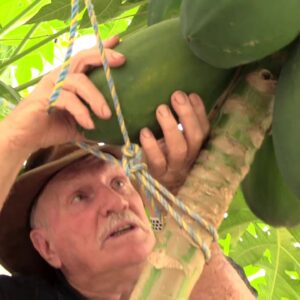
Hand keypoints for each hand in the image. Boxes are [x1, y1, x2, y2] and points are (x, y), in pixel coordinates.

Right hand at [2, 36, 125, 155]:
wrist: (25, 138)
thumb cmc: (52, 127)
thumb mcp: (79, 123)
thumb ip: (94, 121)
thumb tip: (114, 130)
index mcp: (69, 80)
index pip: (86, 59)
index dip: (101, 49)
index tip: (118, 41)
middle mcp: (60, 77)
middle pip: (81, 58)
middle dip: (102, 57)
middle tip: (121, 60)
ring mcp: (51, 85)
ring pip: (78, 81)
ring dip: (95, 97)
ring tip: (106, 115)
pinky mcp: (44, 97)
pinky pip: (67, 99)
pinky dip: (81, 111)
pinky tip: (89, 124)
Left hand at [140, 91, 208, 193]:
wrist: (157, 193)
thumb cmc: (164, 160)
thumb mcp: (175, 144)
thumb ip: (179, 127)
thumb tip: (178, 98)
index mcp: (195, 149)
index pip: (204, 130)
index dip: (200, 112)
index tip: (192, 94)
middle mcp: (188, 159)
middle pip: (195, 138)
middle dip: (187, 114)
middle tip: (176, 95)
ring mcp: (173, 169)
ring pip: (179, 149)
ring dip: (171, 127)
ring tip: (161, 109)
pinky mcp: (157, 175)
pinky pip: (157, 161)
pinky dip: (151, 146)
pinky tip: (145, 132)